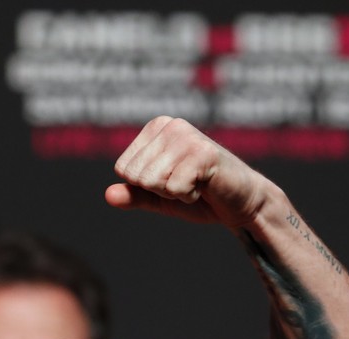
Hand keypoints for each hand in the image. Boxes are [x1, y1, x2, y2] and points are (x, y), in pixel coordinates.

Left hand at [105, 116, 269, 227]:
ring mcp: (187, 136)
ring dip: (174, 193)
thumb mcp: (159, 196)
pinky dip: (188, 196)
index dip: (146, 186)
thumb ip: (133, 195)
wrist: (241, 202)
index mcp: (156, 128)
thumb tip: (108, 195)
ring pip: (152, 181)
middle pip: (136, 176)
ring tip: (196, 183)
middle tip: (186, 183)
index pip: (124, 169)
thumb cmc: (200, 195)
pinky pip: (173, 188)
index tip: (172, 180)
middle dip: (159, 190)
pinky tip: (205, 186)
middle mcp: (171, 126)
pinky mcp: (203, 153)